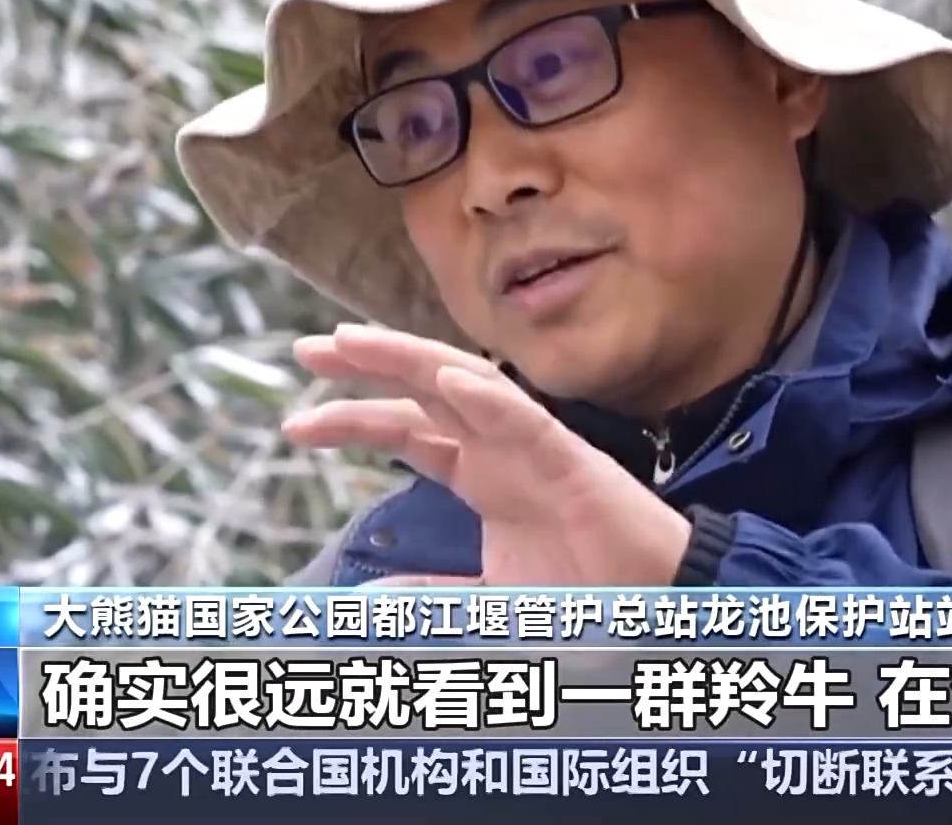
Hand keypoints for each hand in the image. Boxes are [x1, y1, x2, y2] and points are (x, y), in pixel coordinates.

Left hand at [281, 323, 692, 586]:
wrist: (656, 610)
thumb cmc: (585, 598)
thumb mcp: (487, 600)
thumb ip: (432, 596)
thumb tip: (370, 599)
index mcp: (481, 476)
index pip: (407, 431)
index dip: (352, 420)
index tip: (295, 423)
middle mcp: (501, 453)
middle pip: (423, 394)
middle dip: (366, 367)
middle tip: (307, 348)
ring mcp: (534, 452)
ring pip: (466, 387)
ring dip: (409, 359)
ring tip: (354, 339)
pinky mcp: (572, 465)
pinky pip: (527, 422)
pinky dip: (489, 398)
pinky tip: (448, 379)